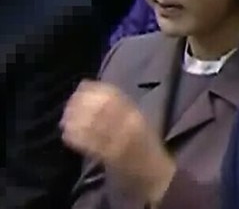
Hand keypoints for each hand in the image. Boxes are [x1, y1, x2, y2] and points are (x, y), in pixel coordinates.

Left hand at [61, 80, 175, 203]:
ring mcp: (119, 140)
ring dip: (75, 120)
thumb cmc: (143, 141)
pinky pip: (89, 144)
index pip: (112, 94)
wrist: (152, 171)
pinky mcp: (110, 156)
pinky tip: (67, 133)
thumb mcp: (137, 116)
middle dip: (80, 104)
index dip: (93, 89)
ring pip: (92, 125)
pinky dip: (75, 137)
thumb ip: (118, 103)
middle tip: (69, 104)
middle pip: (99, 108)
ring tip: (66, 118)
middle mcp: (129, 124)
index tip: (81, 87)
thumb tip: (89, 86)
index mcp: (136, 112)